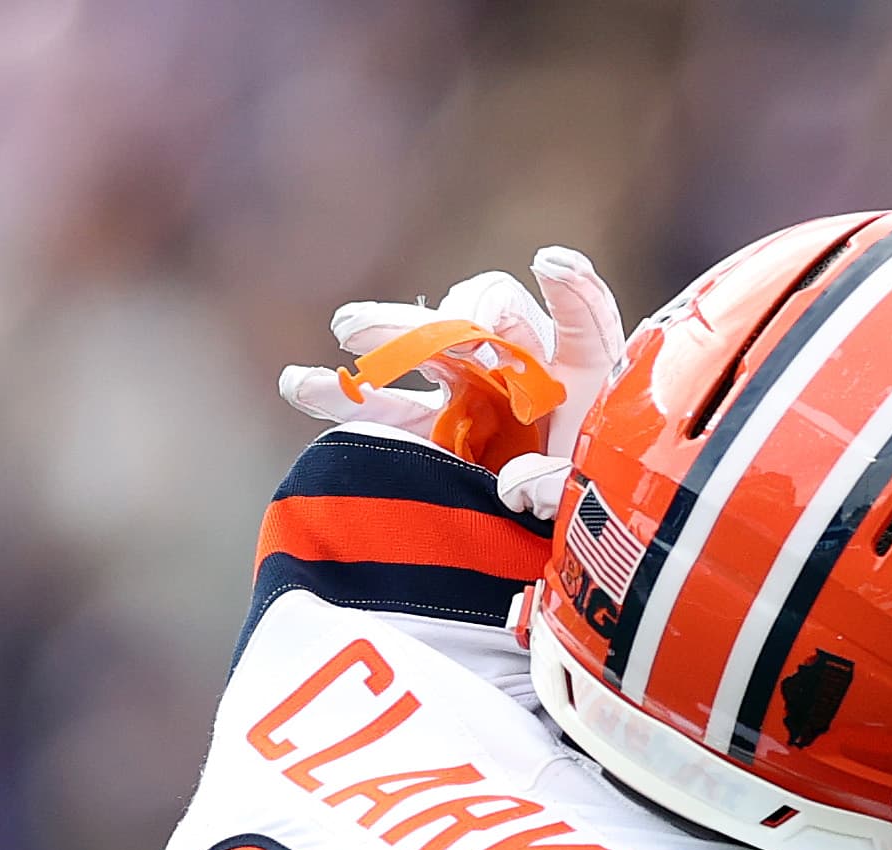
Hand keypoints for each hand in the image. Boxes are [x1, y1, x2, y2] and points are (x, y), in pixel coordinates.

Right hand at [277, 248, 626, 518]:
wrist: (548, 542)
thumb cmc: (584, 509)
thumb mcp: (591, 498)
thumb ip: (559, 486)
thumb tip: (514, 484)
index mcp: (581, 377)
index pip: (583, 325)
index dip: (573, 292)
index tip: (550, 264)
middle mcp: (522, 370)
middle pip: (490, 319)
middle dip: (465, 312)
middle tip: (445, 318)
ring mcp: (472, 393)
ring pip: (428, 349)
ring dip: (390, 333)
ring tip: (349, 330)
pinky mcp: (432, 426)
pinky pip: (385, 404)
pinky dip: (344, 393)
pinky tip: (301, 382)